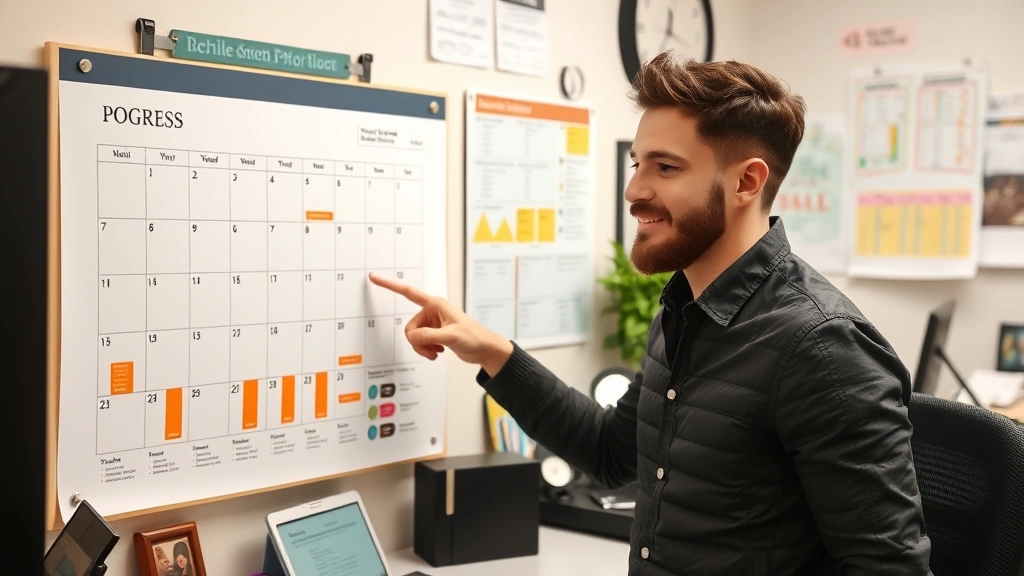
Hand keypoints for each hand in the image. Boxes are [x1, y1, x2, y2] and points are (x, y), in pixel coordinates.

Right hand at [368, 273, 513, 375]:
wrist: (485, 350)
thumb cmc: (474, 337)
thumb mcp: (451, 336)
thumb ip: (429, 336)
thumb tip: (412, 337)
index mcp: (435, 304)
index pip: (408, 292)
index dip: (390, 285)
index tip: (374, 278)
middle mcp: (431, 312)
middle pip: (410, 327)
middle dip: (418, 342)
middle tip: (433, 349)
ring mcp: (432, 324)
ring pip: (414, 337)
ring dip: (422, 348)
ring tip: (437, 352)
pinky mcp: (434, 334)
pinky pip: (419, 343)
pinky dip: (426, 350)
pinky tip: (438, 352)